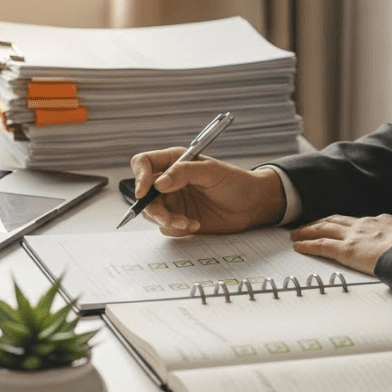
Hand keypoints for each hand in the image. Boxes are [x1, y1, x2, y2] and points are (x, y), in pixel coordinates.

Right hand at [130, 148, 286, 235]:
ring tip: (187, 222)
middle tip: (168, 218)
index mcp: (174, 161)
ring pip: (152, 213)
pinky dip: (177, 229)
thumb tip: (159, 183)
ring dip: (166, 221)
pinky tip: (196, 224)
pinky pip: (166, 227)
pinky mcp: (179, 218)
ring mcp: (173, 201)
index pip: (144, 163)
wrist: (252, 205)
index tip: (144, 193)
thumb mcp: (212, 172)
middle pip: (144, 194)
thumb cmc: (236, 182)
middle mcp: (169, 181)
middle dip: (154, 209)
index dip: (139, 177)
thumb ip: (184, 173)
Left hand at [290, 214, 391, 274]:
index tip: (335, 224)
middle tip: (308, 225)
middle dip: (320, 222)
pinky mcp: (346, 250)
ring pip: (323, 229)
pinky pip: (321, 246)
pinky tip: (298, 246)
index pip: (357, 220)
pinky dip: (307, 245)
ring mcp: (354, 236)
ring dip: (307, 231)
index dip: (342, 222)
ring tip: (296, 234)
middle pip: (335, 220)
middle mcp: (365, 224)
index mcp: (382, 221)